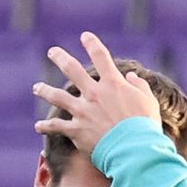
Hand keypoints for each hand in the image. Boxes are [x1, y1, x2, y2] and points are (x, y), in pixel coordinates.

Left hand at [33, 32, 161, 156]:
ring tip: (37, 88)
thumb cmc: (145, 127)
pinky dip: (46, 126)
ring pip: (57, 96)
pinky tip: (38, 125)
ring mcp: (83, 111)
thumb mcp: (148, 101)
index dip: (92, 44)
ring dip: (45, 90)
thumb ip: (140, 86)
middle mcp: (94, 93)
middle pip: (72, 69)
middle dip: (60, 57)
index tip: (85, 36)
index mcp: (113, 84)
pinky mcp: (76, 130)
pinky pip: (56, 126)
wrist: (134, 150)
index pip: (101, 57)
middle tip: (51, 52)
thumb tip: (131, 77)